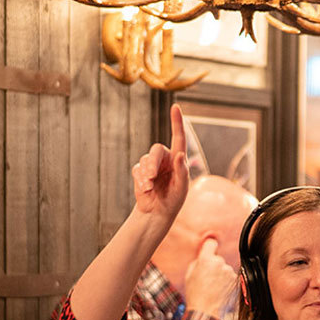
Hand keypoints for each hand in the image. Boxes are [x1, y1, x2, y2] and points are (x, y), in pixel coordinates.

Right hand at [130, 103, 189, 225]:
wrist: (156, 213)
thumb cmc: (173, 201)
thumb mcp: (181, 188)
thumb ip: (182, 172)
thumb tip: (180, 156)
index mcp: (178, 160)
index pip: (179, 138)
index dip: (177, 122)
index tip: (175, 107)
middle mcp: (166, 159)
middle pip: (156, 150)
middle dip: (152, 163)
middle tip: (151, 177)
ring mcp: (152, 164)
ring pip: (145, 159)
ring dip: (146, 174)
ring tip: (149, 187)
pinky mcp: (141, 171)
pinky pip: (138, 169)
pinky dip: (140, 179)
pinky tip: (145, 189)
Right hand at [184, 238, 237, 317]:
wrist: (206, 311)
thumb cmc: (195, 294)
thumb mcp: (190, 274)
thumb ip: (198, 261)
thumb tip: (203, 255)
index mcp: (205, 259)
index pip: (211, 243)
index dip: (210, 247)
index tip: (210, 249)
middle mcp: (219, 263)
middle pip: (218, 259)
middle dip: (214, 266)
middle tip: (208, 279)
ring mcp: (229, 272)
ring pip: (225, 269)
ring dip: (221, 275)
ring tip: (213, 288)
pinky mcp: (236, 280)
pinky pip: (230, 278)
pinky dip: (227, 283)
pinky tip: (220, 291)